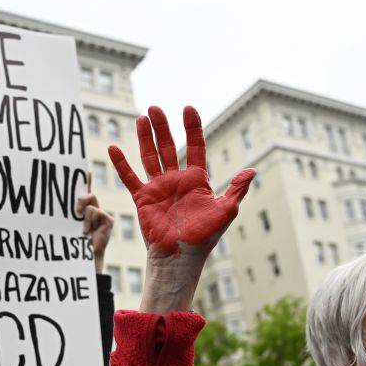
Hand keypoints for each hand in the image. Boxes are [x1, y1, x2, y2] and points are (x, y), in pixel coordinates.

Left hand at [75, 174, 112, 273]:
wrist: (85, 258)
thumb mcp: (67, 223)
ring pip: (90, 203)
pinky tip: (86, 233)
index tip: (84, 167)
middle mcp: (93, 208)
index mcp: (83, 208)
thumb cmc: (73, 242)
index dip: (85, 177)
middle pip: (88, 193)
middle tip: (76, 211)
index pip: (84, 189)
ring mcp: (102, 214)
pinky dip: (88, 222)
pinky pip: (96, 211)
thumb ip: (67, 211)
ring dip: (83, 217)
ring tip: (81, 230)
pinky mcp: (108, 220)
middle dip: (81, 199)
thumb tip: (58, 202)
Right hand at [109, 106, 254, 311]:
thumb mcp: (225, 210)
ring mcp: (159, 188)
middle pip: (168, 147)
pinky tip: (113, 148)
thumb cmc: (204, 237)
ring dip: (144, 138)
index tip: (188, 109)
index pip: (194, 147)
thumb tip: (252, 170)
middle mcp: (176, 180)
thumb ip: (236, 189)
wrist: (180, 256)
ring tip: (141, 118)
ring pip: (150, 156)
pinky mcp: (143, 198)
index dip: (192, 128)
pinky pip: (130, 178)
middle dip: (162, 127)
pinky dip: (121, 164)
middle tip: (155, 108)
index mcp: (196, 180)